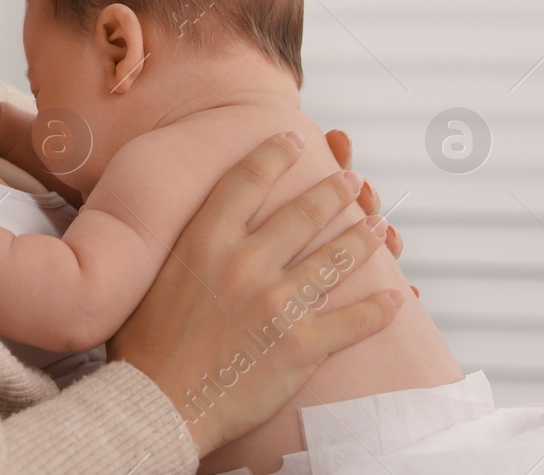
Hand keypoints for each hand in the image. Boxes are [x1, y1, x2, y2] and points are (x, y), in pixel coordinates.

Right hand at [106, 133, 403, 457]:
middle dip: (335, 191)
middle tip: (352, 180)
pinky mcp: (301, 344)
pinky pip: (354, 320)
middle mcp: (244, 262)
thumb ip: (177, 248)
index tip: (291, 138)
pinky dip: (381, 309)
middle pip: (303, 212)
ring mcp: (277, 302)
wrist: (158, 404)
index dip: (274, 154)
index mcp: (204, 241)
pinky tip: (397, 298)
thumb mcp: (149, 277)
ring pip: (337, 258)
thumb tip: (185, 227)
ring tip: (380, 225)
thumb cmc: (145, 348)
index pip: (246, 180)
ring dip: (365, 238)